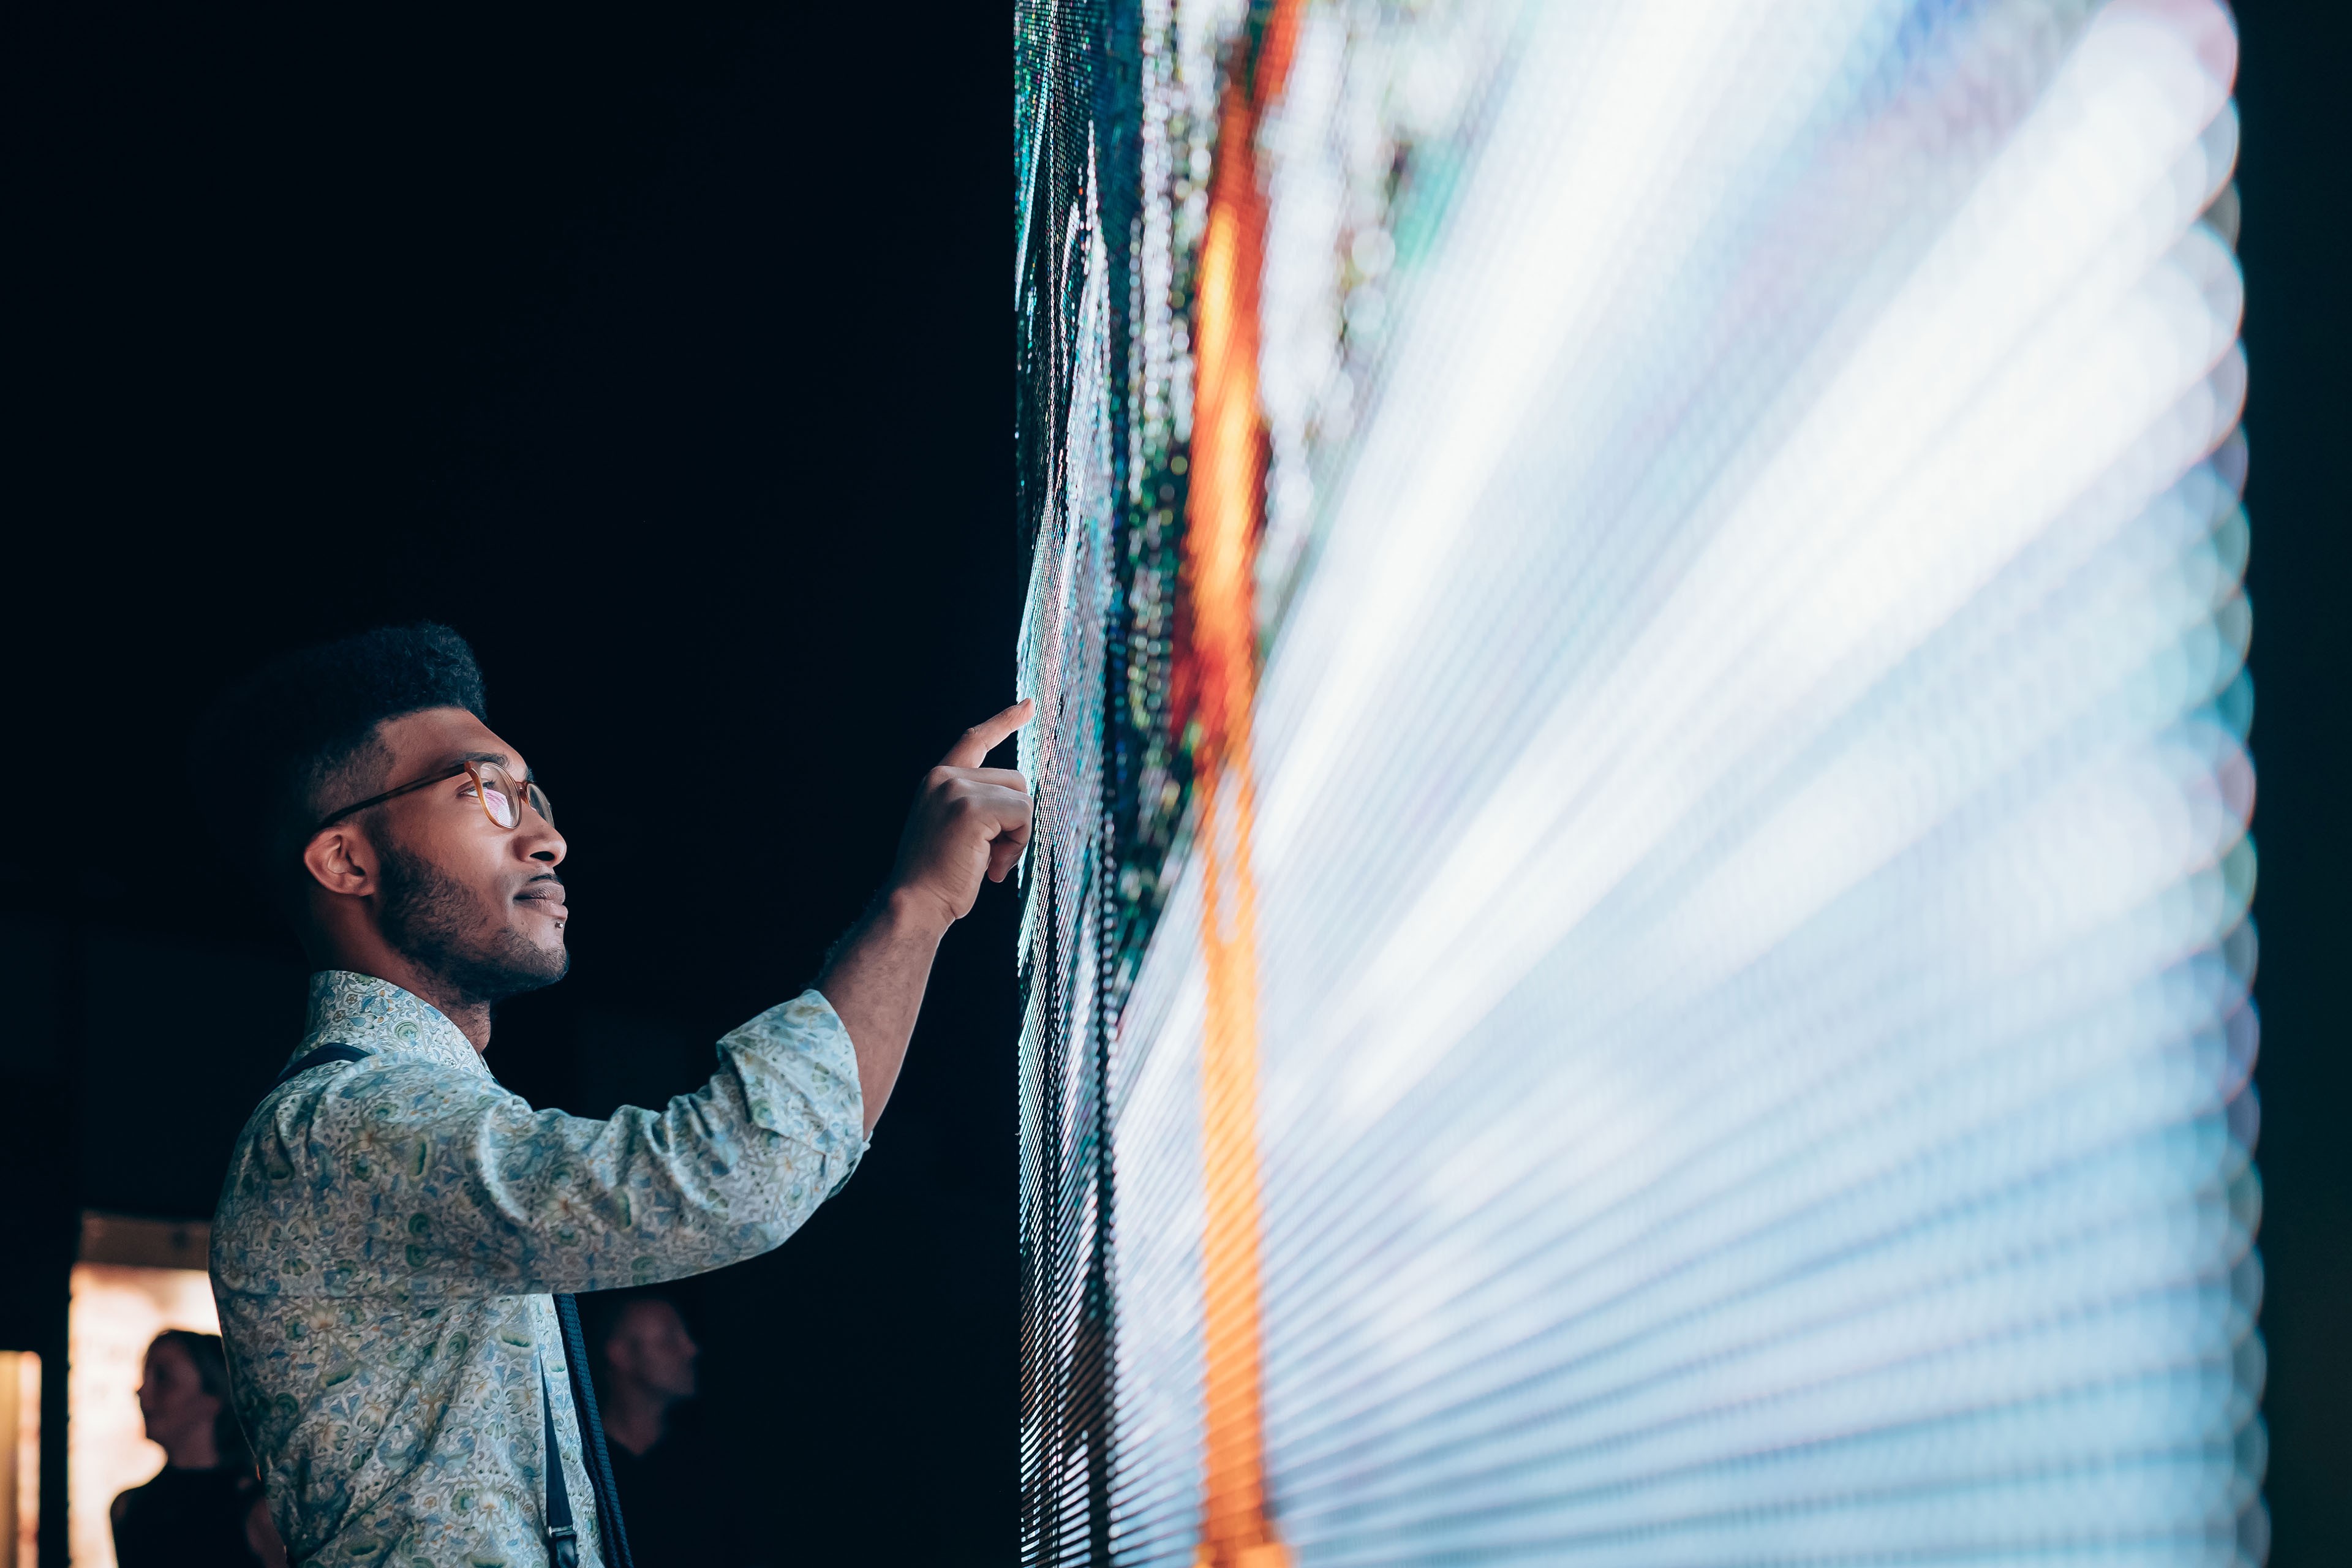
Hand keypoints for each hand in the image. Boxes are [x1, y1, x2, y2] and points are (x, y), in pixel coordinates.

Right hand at [887, 699, 1035, 927]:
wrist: (915, 904)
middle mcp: (945, 778)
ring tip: (989, 864)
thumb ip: (977, 807)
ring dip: (1017, 837)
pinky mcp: (971, 808)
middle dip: (1015, 822)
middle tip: (991, 858)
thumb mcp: (954, 831)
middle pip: (1016, 781)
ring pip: (1022, 799)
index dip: (1004, 721)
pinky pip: (1022, 816)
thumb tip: (1020, 803)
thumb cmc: (938, 878)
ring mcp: (957, 790)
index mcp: (938, 780)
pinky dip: (1018, 845)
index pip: (975, 740)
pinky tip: (994, 869)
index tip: (1029, 705)